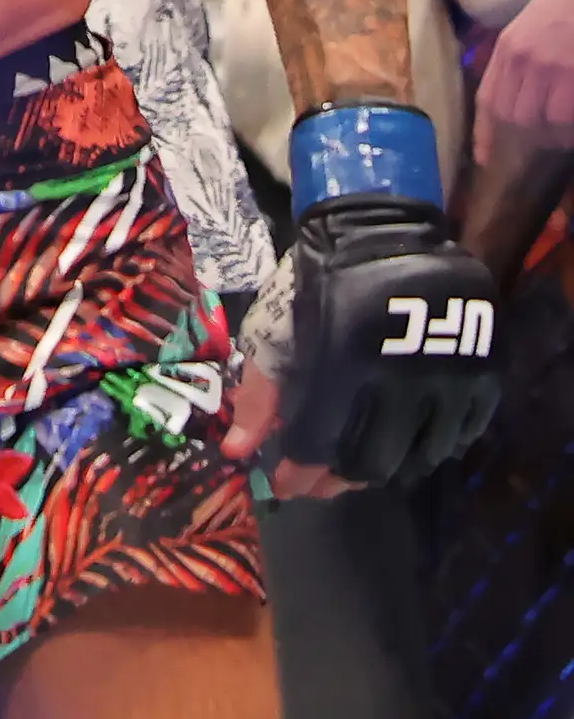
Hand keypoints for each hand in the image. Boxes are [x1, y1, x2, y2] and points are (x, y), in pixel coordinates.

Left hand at [222, 197, 500, 492]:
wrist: (381, 232)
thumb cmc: (315, 281)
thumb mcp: (275, 330)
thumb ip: (257, 396)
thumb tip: (237, 454)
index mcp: (343, 361)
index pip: (319, 442)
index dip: (298, 474)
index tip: (284, 489)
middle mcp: (402, 376)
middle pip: (372, 461)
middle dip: (337, 479)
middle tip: (318, 481)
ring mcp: (449, 378)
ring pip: (418, 458)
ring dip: (382, 466)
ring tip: (356, 457)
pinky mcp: (484, 376)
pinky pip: (458, 438)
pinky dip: (426, 449)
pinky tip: (402, 440)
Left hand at [479, 0, 573, 136]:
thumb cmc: (565, 6)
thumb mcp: (526, 27)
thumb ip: (513, 59)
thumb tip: (507, 93)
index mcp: (508, 48)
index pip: (488, 98)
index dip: (484, 133)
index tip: (484, 159)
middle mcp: (523, 59)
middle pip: (514, 115)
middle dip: (529, 134)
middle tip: (547, 136)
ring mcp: (551, 68)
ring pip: (543, 120)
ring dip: (556, 133)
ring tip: (566, 130)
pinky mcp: (573, 76)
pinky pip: (565, 116)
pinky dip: (570, 127)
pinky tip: (573, 125)